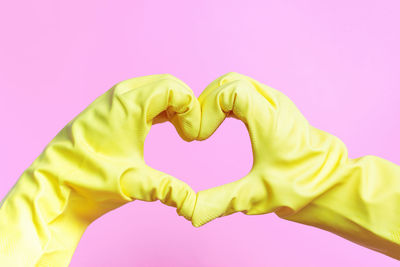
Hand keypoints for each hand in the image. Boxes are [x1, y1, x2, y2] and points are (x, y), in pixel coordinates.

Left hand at [0, 74, 199, 265]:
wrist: (54, 186)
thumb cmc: (89, 182)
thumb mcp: (135, 185)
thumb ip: (171, 189)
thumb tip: (195, 203)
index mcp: (130, 105)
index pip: (175, 89)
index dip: (192, 110)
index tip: (192, 138)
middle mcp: (122, 95)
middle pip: (169, 84)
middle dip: (187, 105)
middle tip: (190, 134)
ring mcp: (115, 99)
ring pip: (158, 88)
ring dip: (175, 105)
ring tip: (181, 131)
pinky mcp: (112, 109)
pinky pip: (146, 97)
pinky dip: (162, 107)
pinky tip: (168, 126)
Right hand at [187, 72, 399, 259]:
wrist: (331, 182)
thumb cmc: (301, 187)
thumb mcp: (256, 196)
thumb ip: (219, 202)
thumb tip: (188, 214)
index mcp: (268, 117)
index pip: (229, 91)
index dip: (207, 109)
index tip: (200, 136)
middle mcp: (273, 102)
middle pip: (229, 82)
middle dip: (206, 102)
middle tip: (198, 130)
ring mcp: (276, 102)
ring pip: (237, 83)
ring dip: (215, 100)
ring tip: (206, 126)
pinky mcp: (276, 108)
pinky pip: (245, 91)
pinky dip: (227, 101)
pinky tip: (220, 122)